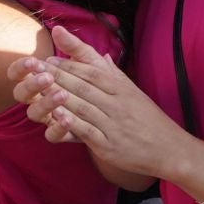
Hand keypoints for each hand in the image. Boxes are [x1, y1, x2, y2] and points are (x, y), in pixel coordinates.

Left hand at [8, 26, 187, 177]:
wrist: (169, 148)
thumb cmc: (149, 120)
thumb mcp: (134, 92)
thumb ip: (114, 73)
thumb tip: (101, 54)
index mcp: (122, 88)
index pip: (92, 71)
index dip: (69, 64)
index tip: (49, 58)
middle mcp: (118, 103)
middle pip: (83, 85)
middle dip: (57, 75)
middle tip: (34, 66)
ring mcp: (113, 124)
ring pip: (81, 105)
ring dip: (58, 95)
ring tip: (37, 87)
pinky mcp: (109, 144)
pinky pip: (86, 131)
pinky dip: (69, 123)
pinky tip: (54, 117)